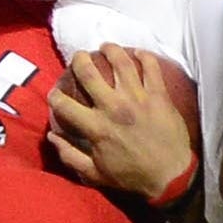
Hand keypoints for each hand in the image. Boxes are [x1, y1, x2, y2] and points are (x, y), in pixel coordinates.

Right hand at [44, 44, 197, 205]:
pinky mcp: (159, 94)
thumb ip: (70, 155)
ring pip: (121, 62)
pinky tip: (137, 52)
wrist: (170, 176)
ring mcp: (138, 98)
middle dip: (80, 60)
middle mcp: (114, 107)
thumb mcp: (95, 174)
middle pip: (90, 73)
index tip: (55, 93)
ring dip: (111, 50)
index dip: (54, 96)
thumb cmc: (131, 176)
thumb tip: (52, 136)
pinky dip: (144, 56)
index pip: (64, 105)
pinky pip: (151, 67)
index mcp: (96, 127)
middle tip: (80, 56)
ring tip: (106, 47)